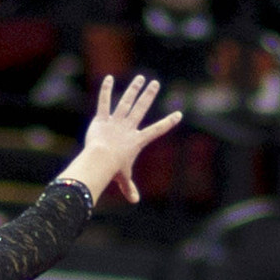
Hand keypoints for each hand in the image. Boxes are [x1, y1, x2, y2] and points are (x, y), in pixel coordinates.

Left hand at [74, 74, 183, 203]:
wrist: (100, 159)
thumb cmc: (112, 169)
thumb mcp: (123, 178)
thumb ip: (128, 187)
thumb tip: (134, 201)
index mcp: (136, 140)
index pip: (156, 130)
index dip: (168, 123)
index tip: (178, 115)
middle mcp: (128, 128)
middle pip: (141, 109)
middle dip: (148, 96)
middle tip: (155, 83)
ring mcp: (115, 122)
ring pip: (126, 102)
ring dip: (133, 89)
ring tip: (140, 78)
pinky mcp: (101, 119)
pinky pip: (104, 103)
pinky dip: (105, 91)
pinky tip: (109, 78)